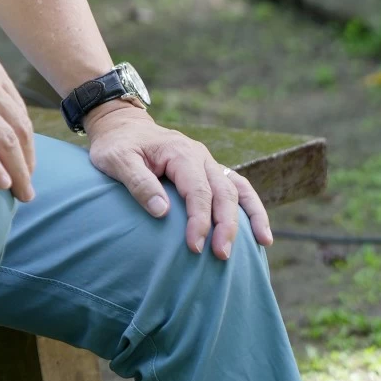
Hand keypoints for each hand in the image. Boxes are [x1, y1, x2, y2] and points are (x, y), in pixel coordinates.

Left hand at [84, 103, 272, 259]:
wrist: (121, 125)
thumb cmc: (117, 146)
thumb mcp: (116, 160)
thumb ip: (139, 183)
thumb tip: (162, 211)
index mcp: (180, 152)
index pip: (198, 190)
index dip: (199, 220)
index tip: (194, 247)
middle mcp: (200, 156)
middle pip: (223, 192)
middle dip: (226, 224)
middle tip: (222, 255)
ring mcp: (208, 163)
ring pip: (238, 188)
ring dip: (251, 215)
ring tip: (264, 242)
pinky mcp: (209, 172)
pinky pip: (236, 187)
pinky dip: (250, 207)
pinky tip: (260, 231)